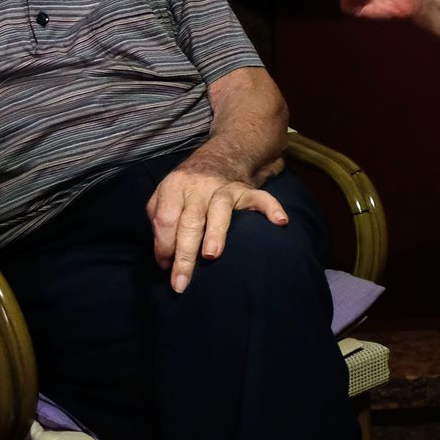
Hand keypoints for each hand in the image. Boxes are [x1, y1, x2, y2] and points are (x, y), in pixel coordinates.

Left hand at [146, 168, 287, 291]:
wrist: (219, 157)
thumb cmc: (188, 186)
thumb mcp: (165, 194)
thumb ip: (159, 219)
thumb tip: (163, 258)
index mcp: (175, 187)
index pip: (166, 219)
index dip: (163, 245)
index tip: (165, 266)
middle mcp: (199, 187)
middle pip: (190, 222)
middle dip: (184, 254)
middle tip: (181, 282)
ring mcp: (224, 189)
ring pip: (219, 211)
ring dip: (215, 233)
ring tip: (212, 255)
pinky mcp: (245, 190)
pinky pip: (260, 198)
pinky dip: (271, 207)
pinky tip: (280, 221)